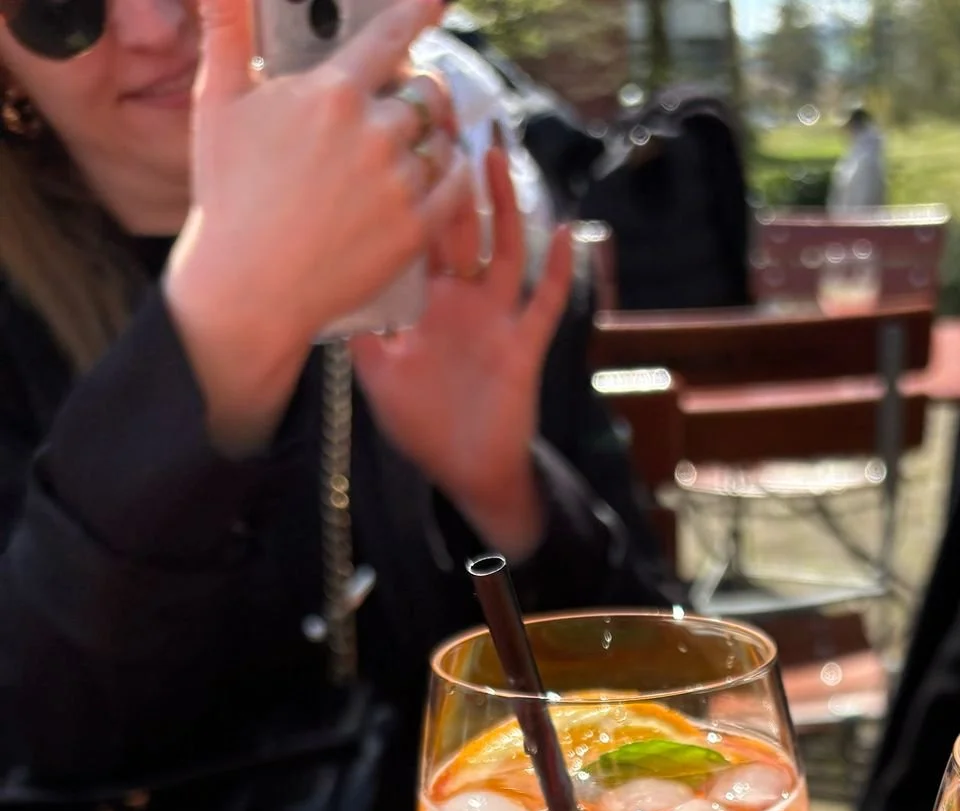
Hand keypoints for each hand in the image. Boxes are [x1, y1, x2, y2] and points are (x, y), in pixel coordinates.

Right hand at [165, 0, 466, 451]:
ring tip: (416, 148)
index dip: (420, 12)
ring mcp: (398, 184)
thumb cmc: (228, 193)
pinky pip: (457, 187)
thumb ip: (226, 31)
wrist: (249, 284)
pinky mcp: (414, 229)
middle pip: (426, 92)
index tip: (438, 2)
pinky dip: (454, 176)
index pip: (392, 36)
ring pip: (444, 140)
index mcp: (332, 94)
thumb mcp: (217, 101)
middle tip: (411, 104)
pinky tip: (439, 176)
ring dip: (437, 137)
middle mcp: (374, 133)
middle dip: (423, 92)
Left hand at [351, 147, 573, 560]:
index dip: (410, 191)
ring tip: (496, 156)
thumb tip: (323, 286)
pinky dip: (557, 269)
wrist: (466, 472)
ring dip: (503, 204)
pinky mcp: (524, 345)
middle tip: (444, 122)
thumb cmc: (423, 426)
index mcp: (426, 302)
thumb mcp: (375, 374)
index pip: (417, 233)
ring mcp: (495, 319)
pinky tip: (567, 230)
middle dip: (454, 177)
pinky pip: (544, 302)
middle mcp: (463, 300)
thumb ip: (359, 328)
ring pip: (504, 249)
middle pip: (461, 226)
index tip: (397, 145)